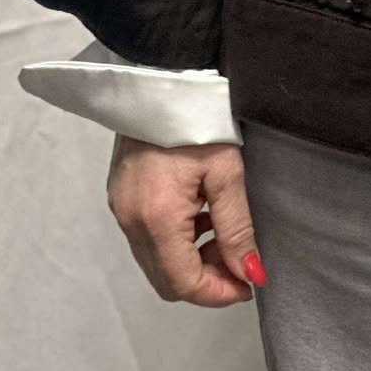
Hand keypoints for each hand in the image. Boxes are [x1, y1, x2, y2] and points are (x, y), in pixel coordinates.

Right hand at [106, 135, 264, 305]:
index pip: (182, 283)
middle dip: (205, 281)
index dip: (217, 293)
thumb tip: (251, 274)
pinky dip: (175, 241)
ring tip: (225, 235)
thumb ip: (237, 227)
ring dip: (191, 261)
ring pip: (156, 261)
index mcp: (155, 219)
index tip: (248, 285)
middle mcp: (130, 222)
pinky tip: (201, 216)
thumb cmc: (199, 118)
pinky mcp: (119, 196)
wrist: (161, 77)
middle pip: (165, 279)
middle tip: (240, 264)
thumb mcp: (227, 171)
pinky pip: (147, 238)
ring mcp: (120, 210)